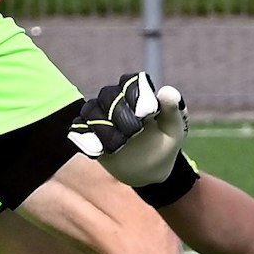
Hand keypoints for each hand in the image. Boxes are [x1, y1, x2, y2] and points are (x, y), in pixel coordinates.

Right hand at [69, 72, 189, 185]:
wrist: (150, 170)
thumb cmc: (165, 144)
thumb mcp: (174, 130)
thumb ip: (172, 111)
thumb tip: (167, 91)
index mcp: (137, 95)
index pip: (129, 83)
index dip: (135, 94)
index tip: (147, 112)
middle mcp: (116, 102)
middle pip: (108, 94)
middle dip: (119, 112)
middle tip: (134, 132)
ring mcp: (101, 118)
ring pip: (90, 110)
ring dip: (102, 125)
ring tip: (117, 145)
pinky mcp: (90, 135)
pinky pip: (78, 130)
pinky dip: (84, 137)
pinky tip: (98, 150)